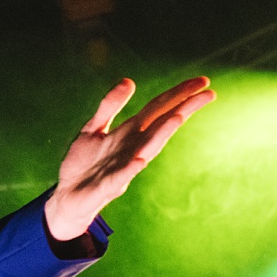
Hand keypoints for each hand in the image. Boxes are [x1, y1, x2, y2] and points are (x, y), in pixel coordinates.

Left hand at [44, 76, 214, 239]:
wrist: (67, 195)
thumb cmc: (84, 163)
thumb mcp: (93, 128)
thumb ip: (109, 105)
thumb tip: (130, 81)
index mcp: (129, 132)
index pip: (159, 108)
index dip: (179, 93)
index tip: (203, 81)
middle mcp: (132, 146)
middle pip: (162, 124)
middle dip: (183, 108)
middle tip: (208, 93)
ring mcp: (124, 165)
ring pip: (148, 148)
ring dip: (163, 133)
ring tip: (179, 117)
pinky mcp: (108, 184)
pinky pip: (122, 175)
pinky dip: (132, 167)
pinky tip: (141, 159)